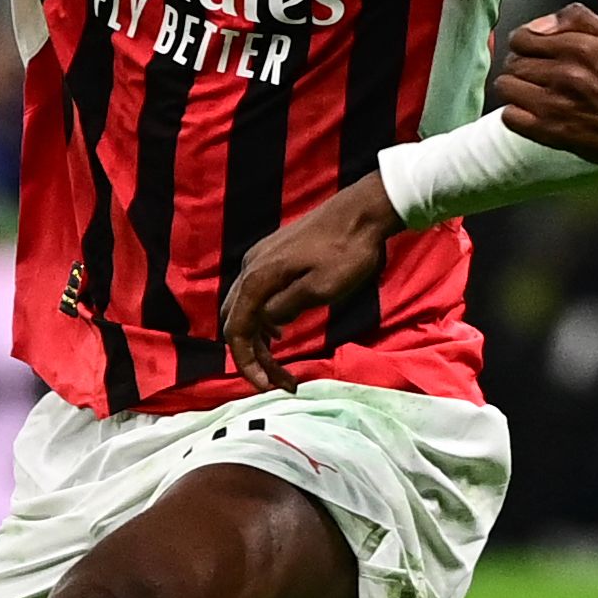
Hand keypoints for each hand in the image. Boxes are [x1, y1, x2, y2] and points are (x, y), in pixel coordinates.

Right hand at [218, 174, 401, 389]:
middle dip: (252, 356)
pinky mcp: (273, 256)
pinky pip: (256, 295)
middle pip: (235, 321)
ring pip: (245, 308)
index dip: (247, 363)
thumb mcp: (321, 290)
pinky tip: (281, 331)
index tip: (267, 387)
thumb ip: (286, 309)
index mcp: (258, 277)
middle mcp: (251, 267)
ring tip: (281, 364)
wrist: (362, 211)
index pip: (236, 330)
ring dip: (259, 340)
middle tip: (278, 380)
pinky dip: (263, 320)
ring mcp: (260, 259)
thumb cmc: (347, 252)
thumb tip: (267, 325)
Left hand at [489, 5, 597, 166]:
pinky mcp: (550, 132)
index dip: (523, 43)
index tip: (531, 51)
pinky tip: (531, 113)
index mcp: (577, 47)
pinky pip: (510, 117)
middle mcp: (562, 73)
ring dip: (516, 89)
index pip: (521, 37)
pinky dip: (515, 115)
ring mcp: (553, 104)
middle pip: (512, 62)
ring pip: (506, 87)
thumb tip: (542, 23)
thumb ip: (576, 19)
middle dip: (520, 66)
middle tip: (536, 74)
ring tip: (532, 93)